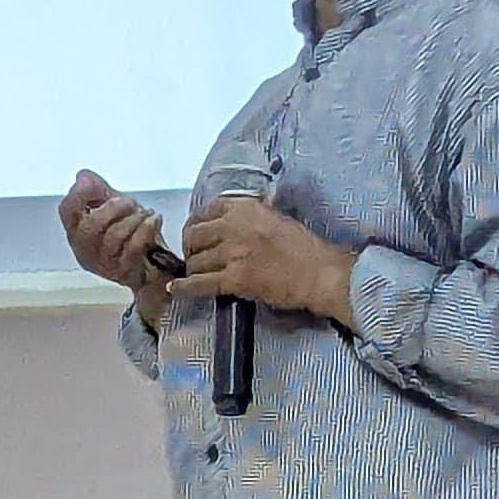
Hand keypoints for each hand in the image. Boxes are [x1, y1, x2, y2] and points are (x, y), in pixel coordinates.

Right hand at [60, 171, 177, 328]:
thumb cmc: (131, 238)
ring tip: (146, 214)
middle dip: (115, 208)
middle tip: (130, 203)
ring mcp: (106, 264)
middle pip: (90, 226)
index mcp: (78, 233)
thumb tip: (83, 178)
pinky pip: (133, 247)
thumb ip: (97, 191)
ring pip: (114, 236)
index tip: (92, 184)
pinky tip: (154, 221)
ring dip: (134, 218)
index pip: (67, 211)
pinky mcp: (126, 272)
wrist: (154, 268)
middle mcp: (87, 251)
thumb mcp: (113, 208)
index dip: (78, 194)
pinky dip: (146, 229)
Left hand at [176, 198, 359, 330]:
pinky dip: (184, 288)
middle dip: (191, 249)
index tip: (195, 237)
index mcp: (245, 208)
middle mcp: (235, 226)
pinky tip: (176, 289)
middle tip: (194, 259)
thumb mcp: (274, 219)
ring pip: (195, 261)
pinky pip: (199, 283)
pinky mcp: (235, 279)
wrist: (322, 274)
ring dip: (193, 271)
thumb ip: (248, 219)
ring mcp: (233, 252)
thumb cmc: (304, 249)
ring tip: (195, 276)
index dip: (195, 227)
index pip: (204, 212)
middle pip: (194, 236)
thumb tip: (225, 224)